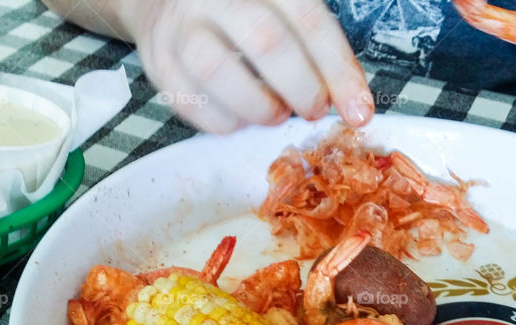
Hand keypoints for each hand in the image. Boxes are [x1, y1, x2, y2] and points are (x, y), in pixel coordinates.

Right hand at [119, 0, 372, 133]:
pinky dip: (223, 122)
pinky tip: (241, 120)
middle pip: (266, 43)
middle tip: (312, 109)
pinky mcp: (157, 60)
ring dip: (257, 107)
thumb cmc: (239, 10)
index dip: (338, 70)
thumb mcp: (280, 8)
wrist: (165, 1)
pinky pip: (189, 101)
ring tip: (273, 115)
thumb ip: (313, 44)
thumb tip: (351, 100)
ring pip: (217, 71)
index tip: (358, 111)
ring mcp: (180, 26)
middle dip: (301, 89)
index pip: (308, 20)